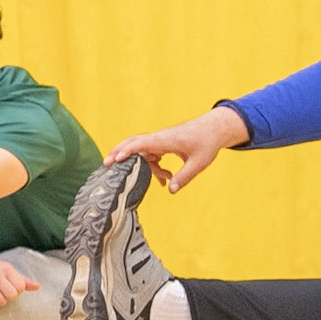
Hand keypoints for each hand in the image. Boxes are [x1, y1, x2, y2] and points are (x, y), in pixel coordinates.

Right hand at [106, 106, 249, 192]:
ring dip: (147, 167)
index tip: (115, 159)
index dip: (127, 151)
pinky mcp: (164, 143)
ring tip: (164, 180)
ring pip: (144, 152)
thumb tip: (171, 191)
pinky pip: (152, 154)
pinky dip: (154, 166)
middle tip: (106, 165)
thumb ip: (184, 177)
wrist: (214, 129)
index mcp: (166, 140)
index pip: (141, 143)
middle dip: (120, 152)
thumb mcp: (199, 163)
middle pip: (134, 143)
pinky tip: (165, 179)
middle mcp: (160, 138)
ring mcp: (161, 140)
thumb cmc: (207, 143)